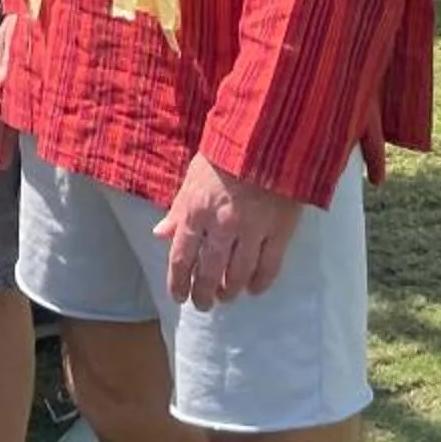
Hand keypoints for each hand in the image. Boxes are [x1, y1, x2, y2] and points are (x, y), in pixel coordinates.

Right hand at [0, 11, 23, 176]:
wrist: (43, 1)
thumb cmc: (30, 16)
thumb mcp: (17, 33)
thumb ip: (7, 59)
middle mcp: (2, 80)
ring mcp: (13, 82)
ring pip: (4, 119)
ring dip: (0, 143)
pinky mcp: (26, 82)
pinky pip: (16, 112)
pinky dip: (13, 131)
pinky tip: (15, 144)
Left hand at [161, 156, 302, 310]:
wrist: (267, 137)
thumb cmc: (224, 154)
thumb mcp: (193, 177)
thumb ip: (178, 209)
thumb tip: (160, 234)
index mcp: (196, 210)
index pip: (182, 257)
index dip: (179, 282)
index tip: (178, 297)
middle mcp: (222, 225)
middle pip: (210, 272)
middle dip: (204, 293)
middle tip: (203, 305)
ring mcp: (253, 230)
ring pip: (239, 274)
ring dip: (230, 290)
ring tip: (226, 296)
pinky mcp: (280, 230)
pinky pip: (269, 266)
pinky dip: (261, 282)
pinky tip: (254, 289)